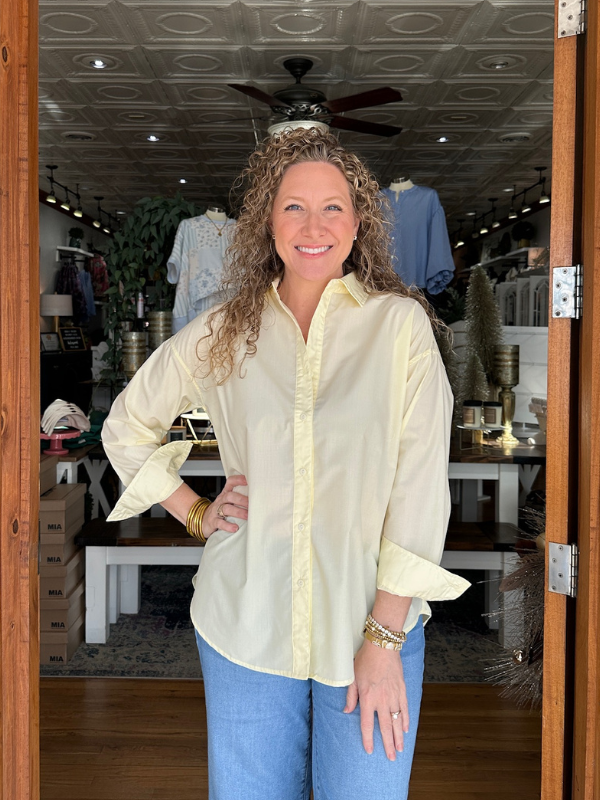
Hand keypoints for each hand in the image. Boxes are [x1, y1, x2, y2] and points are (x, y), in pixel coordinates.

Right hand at [202, 474, 247, 538]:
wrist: (201, 519)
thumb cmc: (219, 510)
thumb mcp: (227, 501)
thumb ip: (239, 497)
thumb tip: (259, 497)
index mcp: (225, 494)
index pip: (230, 482)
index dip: (238, 480)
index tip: (248, 480)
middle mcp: (221, 500)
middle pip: (230, 496)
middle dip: (241, 499)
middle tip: (252, 504)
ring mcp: (216, 511)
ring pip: (226, 509)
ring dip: (238, 512)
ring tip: (247, 516)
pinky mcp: (213, 522)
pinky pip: (219, 523)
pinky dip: (227, 525)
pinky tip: (235, 528)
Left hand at [344, 640, 408, 760]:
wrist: (382, 645)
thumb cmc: (365, 660)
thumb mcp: (352, 677)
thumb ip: (351, 696)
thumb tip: (346, 710)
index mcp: (367, 698)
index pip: (367, 724)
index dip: (368, 739)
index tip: (370, 750)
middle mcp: (381, 700)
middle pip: (385, 727)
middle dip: (388, 744)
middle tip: (391, 758)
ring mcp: (393, 695)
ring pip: (397, 721)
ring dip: (399, 736)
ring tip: (400, 749)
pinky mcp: (401, 689)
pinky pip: (405, 708)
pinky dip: (406, 719)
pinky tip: (406, 729)